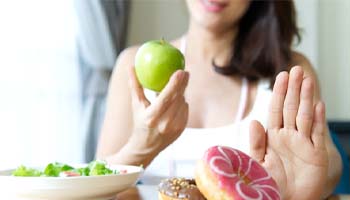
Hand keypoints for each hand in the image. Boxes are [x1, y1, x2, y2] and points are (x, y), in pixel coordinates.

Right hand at [128, 67, 188, 157]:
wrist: (146, 147)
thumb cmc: (139, 122)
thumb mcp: (136, 105)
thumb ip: (135, 85)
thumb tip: (132, 67)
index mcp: (152, 117)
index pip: (165, 98)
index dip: (174, 84)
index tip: (180, 71)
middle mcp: (165, 124)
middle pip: (178, 99)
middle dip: (183, 84)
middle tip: (185, 72)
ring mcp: (175, 128)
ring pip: (183, 103)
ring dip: (181, 93)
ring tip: (175, 89)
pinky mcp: (182, 129)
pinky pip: (185, 109)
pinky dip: (181, 103)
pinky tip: (175, 101)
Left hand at [249, 66, 327, 199]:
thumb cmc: (269, 183)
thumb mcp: (257, 162)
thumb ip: (256, 143)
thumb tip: (254, 121)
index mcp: (273, 136)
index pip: (276, 109)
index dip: (279, 93)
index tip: (281, 75)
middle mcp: (289, 136)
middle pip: (291, 108)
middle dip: (293, 89)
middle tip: (295, 69)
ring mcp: (304, 143)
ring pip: (305, 116)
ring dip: (306, 98)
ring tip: (306, 80)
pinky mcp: (316, 155)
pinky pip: (317, 133)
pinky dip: (318, 119)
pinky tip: (318, 104)